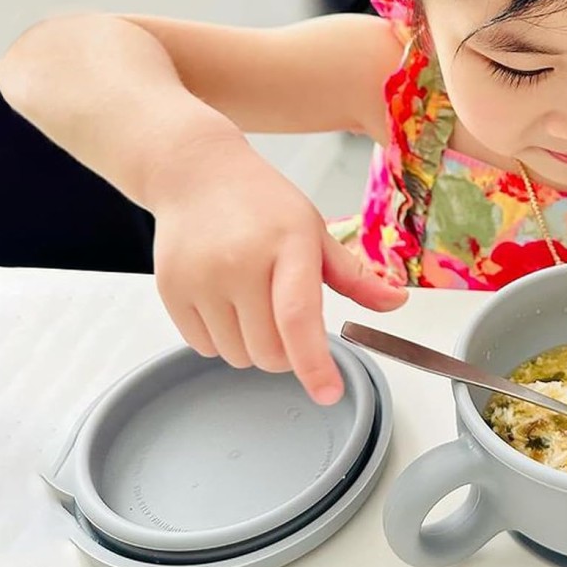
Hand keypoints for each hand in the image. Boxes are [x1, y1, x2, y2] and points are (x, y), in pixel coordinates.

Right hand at [147, 132, 405, 404]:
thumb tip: (395, 302)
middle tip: (287, 320)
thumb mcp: (312, 228)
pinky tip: (225, 303)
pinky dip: (221, 340)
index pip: (298, 317)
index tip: (328, 392)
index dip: (314, 364)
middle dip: (287, 353)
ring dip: (253, 347)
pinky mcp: (171, 291)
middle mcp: (239, 262)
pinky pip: (203, 348)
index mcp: (286, 244)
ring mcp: (200, 278)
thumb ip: (353, 275)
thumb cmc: (260, 202)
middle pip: (269, 351)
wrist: (197, 174)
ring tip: (252, 303)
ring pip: (237, 356)